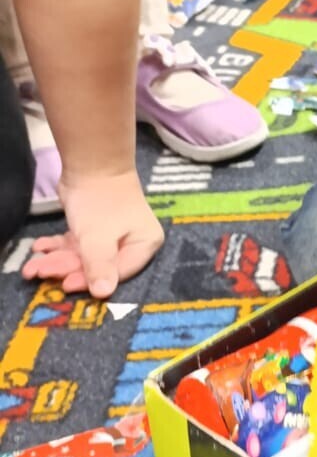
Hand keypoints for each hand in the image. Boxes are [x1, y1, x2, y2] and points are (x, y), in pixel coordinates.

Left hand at [22, 170, 164, 299]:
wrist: (91, 162)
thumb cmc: (101, 201)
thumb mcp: (99, 237)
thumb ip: (99, 266)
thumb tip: (103, 294)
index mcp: (144, 244)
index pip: (118, 273)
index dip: (90, 281)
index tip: (65, 284)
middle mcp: (131, 242)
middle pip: (97, 266)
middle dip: (65, 269)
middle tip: (39, 272)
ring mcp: (113, 235)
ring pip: (82, 256)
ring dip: (56, 260)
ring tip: (32, 265)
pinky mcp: (95, 227)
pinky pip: (76, 245)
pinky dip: (57, 247)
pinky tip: (40, 247)